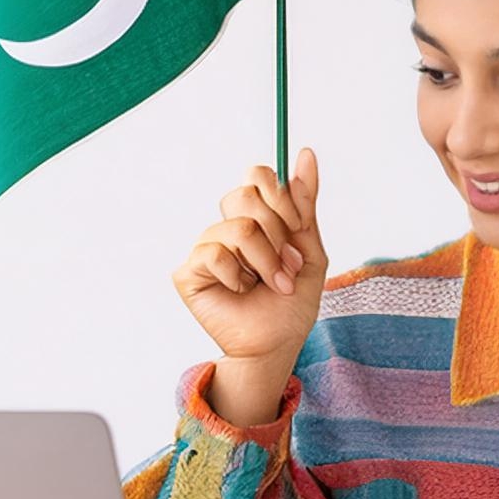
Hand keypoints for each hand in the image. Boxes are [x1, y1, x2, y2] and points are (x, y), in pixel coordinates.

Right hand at [172, 146, 327, 366]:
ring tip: (272, 285)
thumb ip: (305, 203)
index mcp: (254, 217)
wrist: (277, 345)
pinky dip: (237, 276)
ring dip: (266, 262)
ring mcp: (206, 248)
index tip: (297, 227)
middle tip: (287, 266)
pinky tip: (240, 292)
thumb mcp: (310, 249)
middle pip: (244, 195)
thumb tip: (307, 153)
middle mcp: (226, 227)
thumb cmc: (291, 303)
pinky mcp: (189, 272)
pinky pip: (214, 254)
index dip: (280, 197)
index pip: (257, 176)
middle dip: (278, 235)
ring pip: (237, 228)